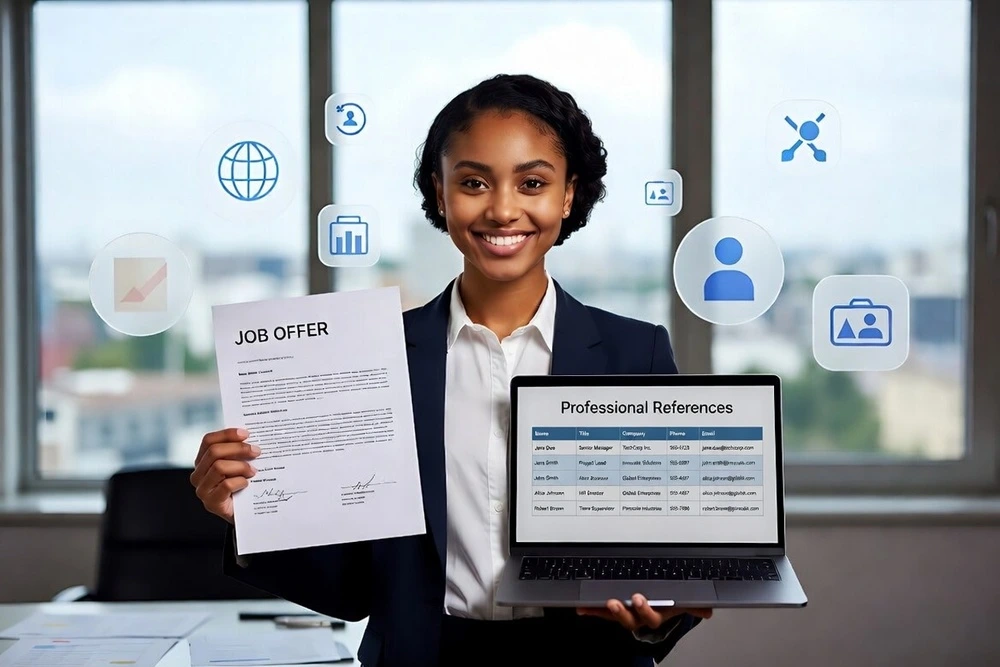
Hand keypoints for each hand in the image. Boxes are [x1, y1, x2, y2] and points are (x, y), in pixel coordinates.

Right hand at [190, 427, 259, 524]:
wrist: (243, 514)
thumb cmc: (241, 486)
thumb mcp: (237, 465)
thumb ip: (238, 452)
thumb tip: (251, 437)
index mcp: (202, 461)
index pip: (208, 441)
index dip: (227, 434)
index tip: (246, 434)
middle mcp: (198, 474)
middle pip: (214, 452)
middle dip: (238, 448)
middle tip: (256, 451)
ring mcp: (202, 489)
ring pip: (219, 467)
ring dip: (241, 466)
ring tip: (254, 471)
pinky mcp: (211, 502)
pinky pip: (226, 485)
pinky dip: (240, 481)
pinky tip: (247, 483)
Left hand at [577, 594, 712, 633]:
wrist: (665, 606)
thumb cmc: (673, 602)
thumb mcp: (686, 602)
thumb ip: (696, 604)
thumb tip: (708, 609)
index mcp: (657, 615)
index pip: (651, 617)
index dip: (644, 610)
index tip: (638, 598)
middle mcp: (640, 617)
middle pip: (630, 619)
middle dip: (622, 611)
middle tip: (614, 600)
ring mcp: (627, 613)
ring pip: (616, 615)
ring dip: (605, 611)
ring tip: (599, 601)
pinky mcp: (615, 609)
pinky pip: (602, 611)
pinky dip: (592, 609)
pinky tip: (581, 607)